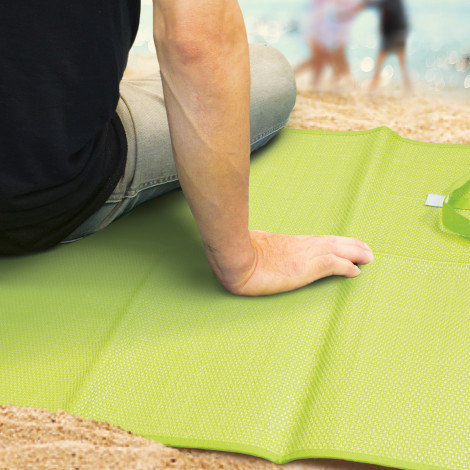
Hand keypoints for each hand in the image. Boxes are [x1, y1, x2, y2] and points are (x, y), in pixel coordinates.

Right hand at [219, 230, 373, 295]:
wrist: (238, 259)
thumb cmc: (241, 254)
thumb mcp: (257, 248)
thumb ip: (266, 250)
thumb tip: (263, 254)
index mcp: (292, 243)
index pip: (321, 240)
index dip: (337, 243)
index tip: (348, 245)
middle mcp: (303, 245)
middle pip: (334, 242)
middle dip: (353, 245)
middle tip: (368, 250)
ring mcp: (306, 255)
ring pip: (339, 250)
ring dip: (356, 253)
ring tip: (369, 257)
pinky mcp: (307, 267)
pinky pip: (334, 264)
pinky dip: (347, 267)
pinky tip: (356, 271)